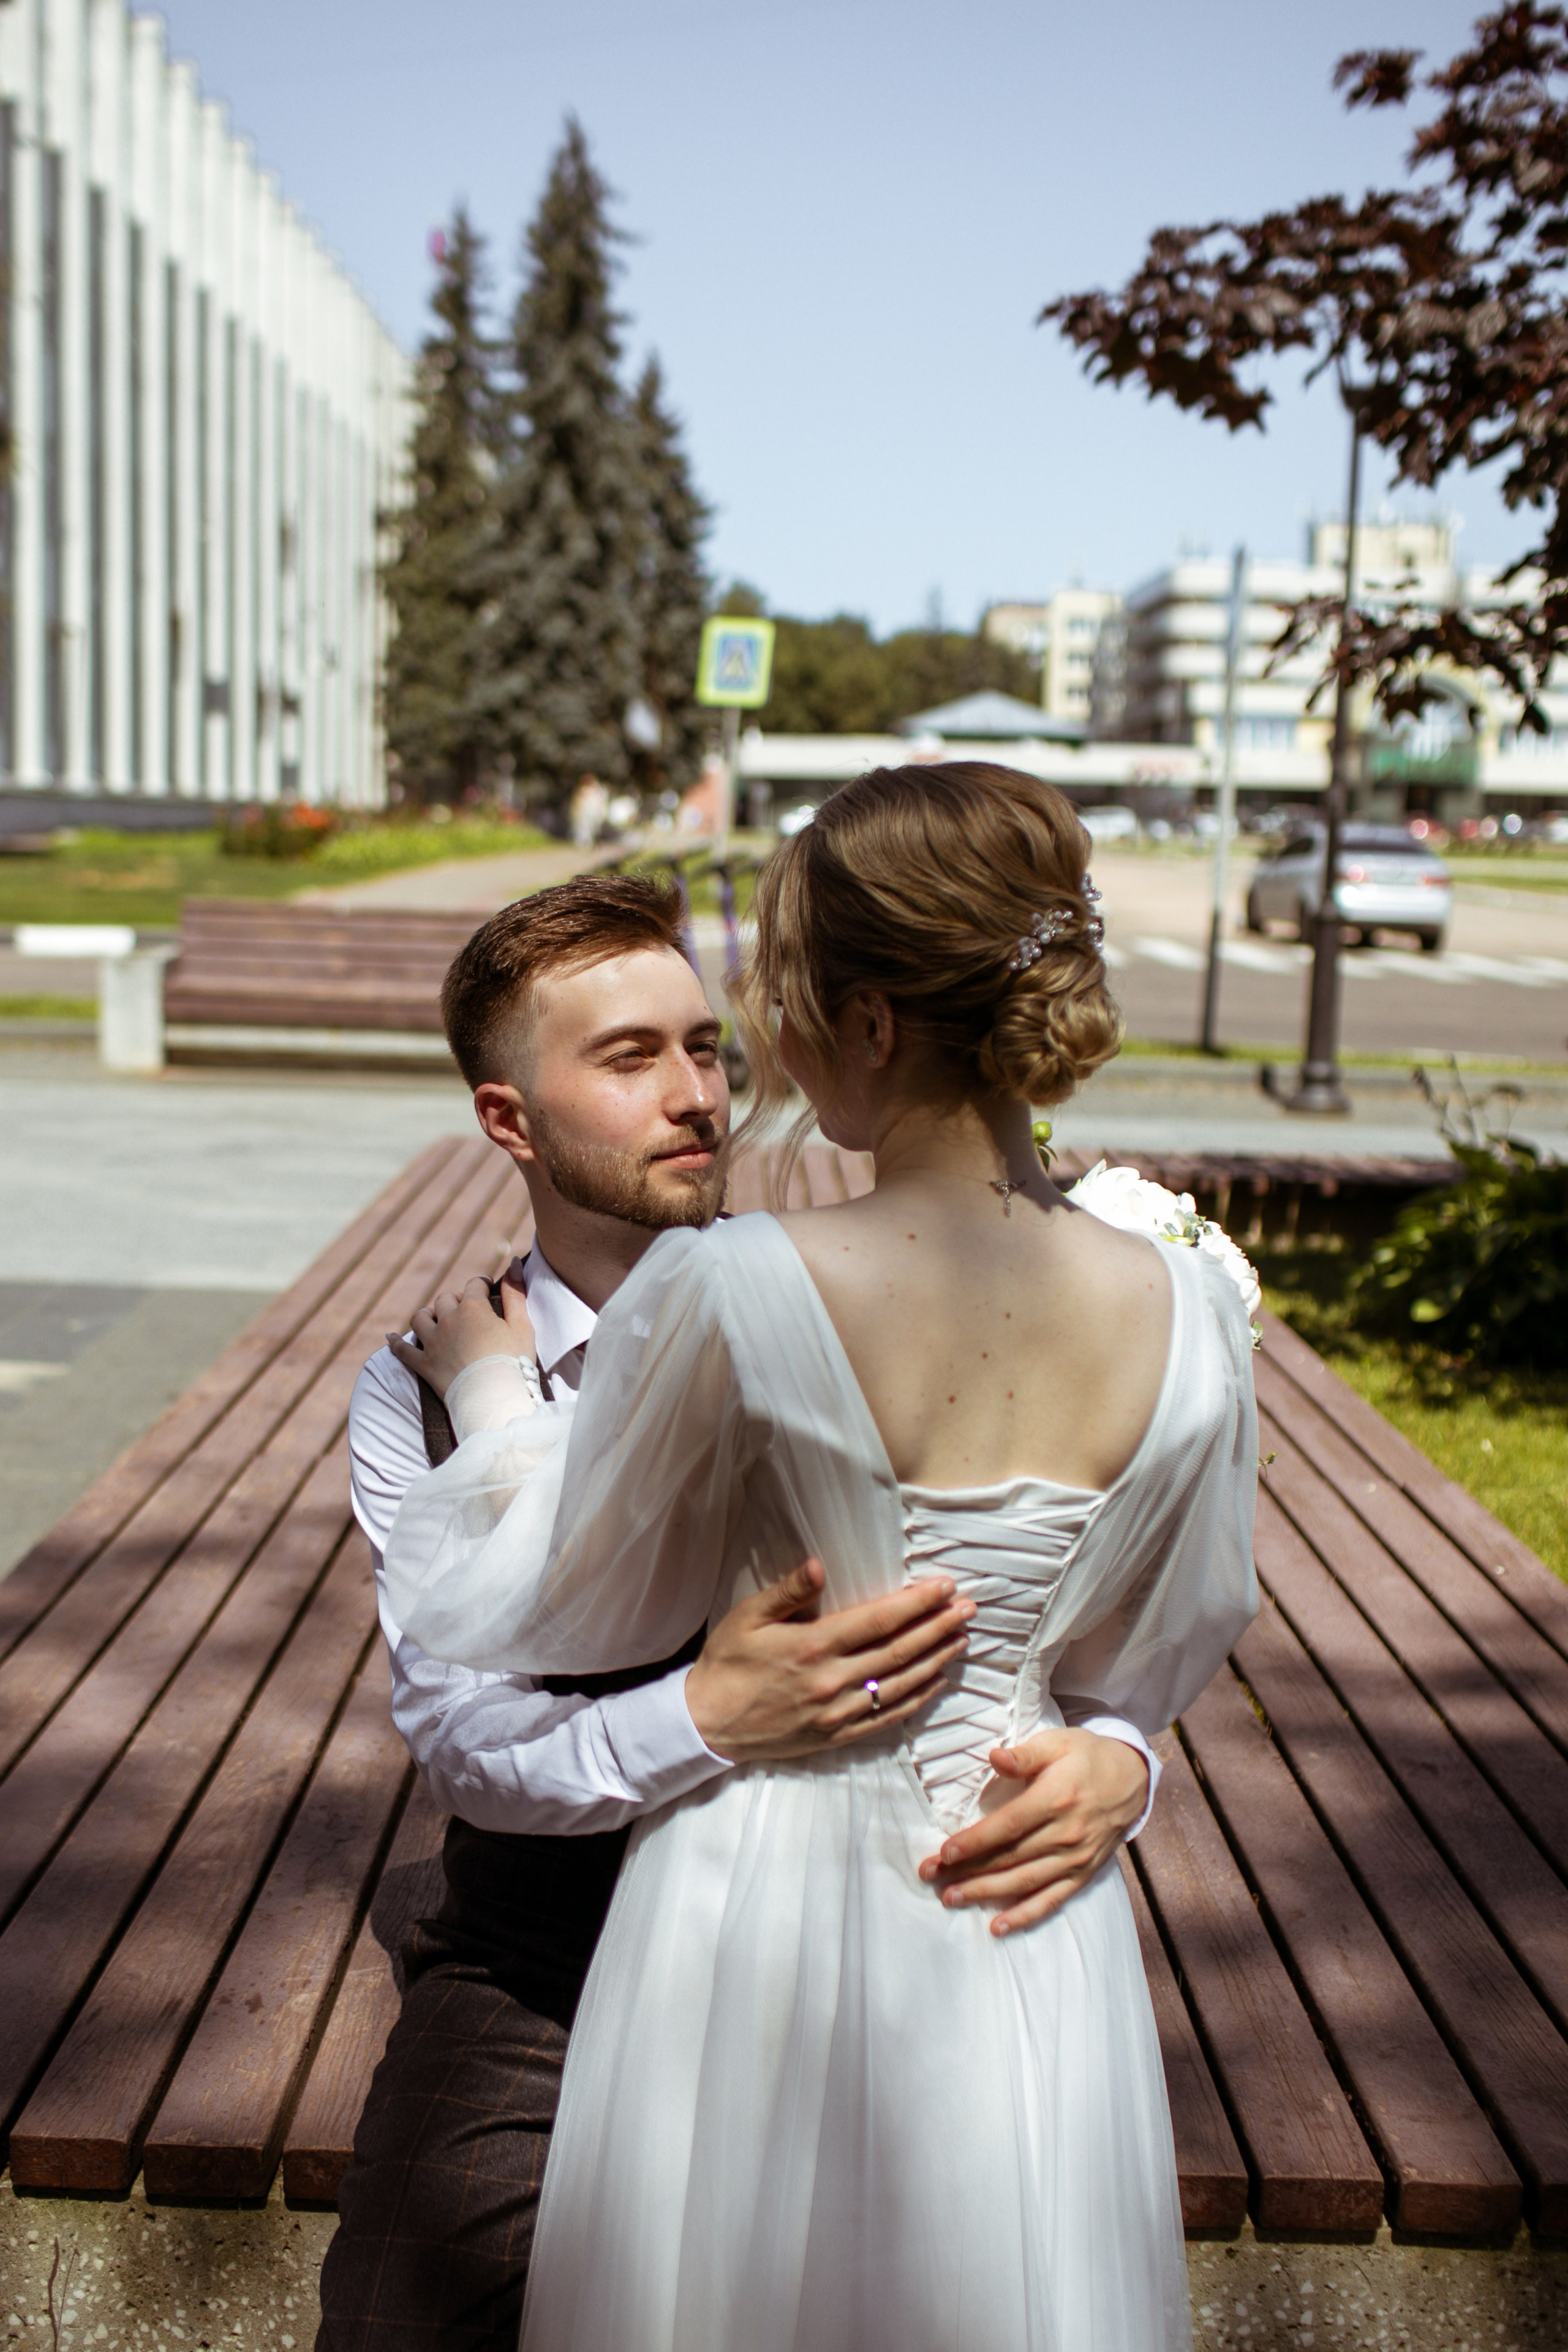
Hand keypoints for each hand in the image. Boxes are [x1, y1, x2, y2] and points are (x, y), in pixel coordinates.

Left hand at [387, 1271, 534, 1398]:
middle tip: (467, 1310)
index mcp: (474, 1308)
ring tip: (436, 1319)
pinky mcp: (424, 1364)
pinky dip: (395, 1343)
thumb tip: (514, 1261)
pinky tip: (390, 1338)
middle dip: (456, 1300)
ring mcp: (433, 1342)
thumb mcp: (522, 1326)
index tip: (488, 1290)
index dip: (482, 1285)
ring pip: (420, 1317)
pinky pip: (402, 1351)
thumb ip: (516, 1293)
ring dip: (427, 1314)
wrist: (494, 1401)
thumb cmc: (514, 1363)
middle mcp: (449, 1319)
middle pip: (446, 1298)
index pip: (474, 1284)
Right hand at [686, 1559, 975, 1764]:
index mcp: (812, 1646)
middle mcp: (831, 1680)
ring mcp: (838, 1712)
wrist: (707, 1723)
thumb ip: (788, 1591)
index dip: (916, 1603)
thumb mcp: (748, 1617)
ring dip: (936, 1659)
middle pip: (898, 1651)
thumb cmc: (727, 1662)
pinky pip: (887, 1718)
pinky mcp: (837, 1735)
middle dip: (938, 1627)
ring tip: (962, 1639)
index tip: (944, 1587)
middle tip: (968, 1608)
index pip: (878, 1621)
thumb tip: (820, 1564)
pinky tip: (937, 1680)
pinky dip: (917, 1698)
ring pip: (900, 1684)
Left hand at [918, 1726, 1148, 1936]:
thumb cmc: (1087, 1756)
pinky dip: (1025, 1916)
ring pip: (1024, 1882)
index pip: (1008, 1826)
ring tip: (950, 1899)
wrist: (1133, 1779)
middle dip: (967, 1870)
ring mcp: (1075, 1858)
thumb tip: (994, 1757)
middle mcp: (1066, 1833)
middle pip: (1009, 1858)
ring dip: (985, 1893)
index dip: (975, 1841)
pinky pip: (1052, 1899)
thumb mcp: (1057, 1743)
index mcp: (1056, 1799)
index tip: (945, 1852)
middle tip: (930, 1876)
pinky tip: (998, 1926)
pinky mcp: (1083, 1873)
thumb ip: (1024, 1754)